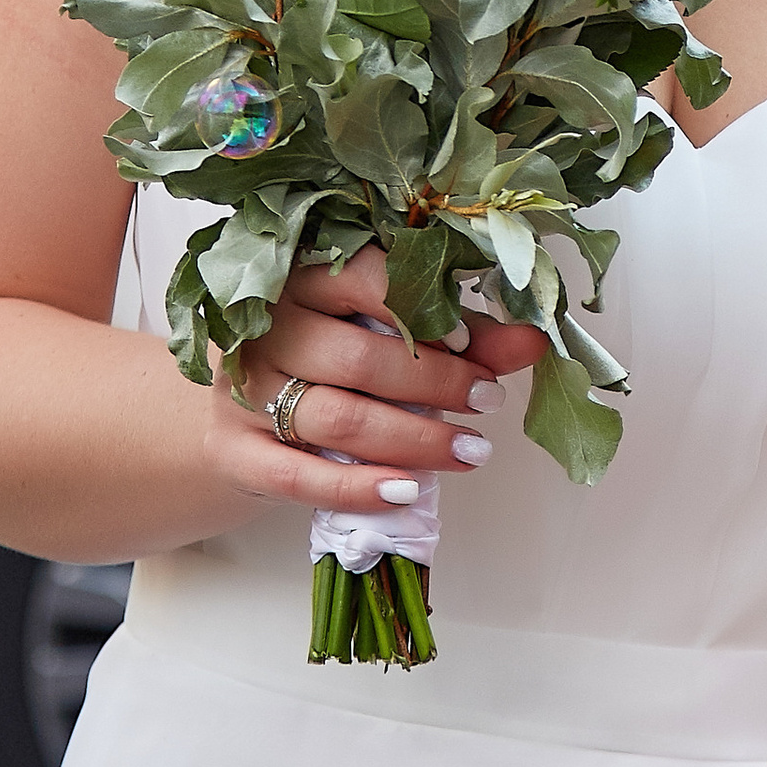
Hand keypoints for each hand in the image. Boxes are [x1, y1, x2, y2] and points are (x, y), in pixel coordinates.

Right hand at [206, 244, 549, 514]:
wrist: (239, 410)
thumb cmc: (326, 359)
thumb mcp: (382, 331)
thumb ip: (455, 331)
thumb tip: (532, 341)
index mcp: (302, 275)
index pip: (364, 277)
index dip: (424, 311)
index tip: (473, 344)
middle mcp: (266, 327)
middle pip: (361, 358)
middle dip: (437, 384)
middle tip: (489, 401)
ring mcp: (244, 392)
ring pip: (340, 420)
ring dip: (415, 442)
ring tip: (472, 453)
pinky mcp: (233, 451)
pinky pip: (301, 479)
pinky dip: (360, 489)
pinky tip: (409, 492)